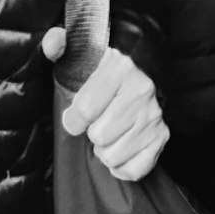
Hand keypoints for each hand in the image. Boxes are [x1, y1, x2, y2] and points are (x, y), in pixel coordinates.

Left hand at [42, 28, 168, 181]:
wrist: (140, 71)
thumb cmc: (102, 68)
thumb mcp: (79, 50)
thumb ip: (57, 43)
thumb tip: (52, 44)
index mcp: (120, 68)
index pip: (86, 109)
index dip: (73, 119)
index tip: (74, 117)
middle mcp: (142, 91)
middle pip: (99, 135)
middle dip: (91, 132)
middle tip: (97, 121)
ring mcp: (154, 116)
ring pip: (114, 155)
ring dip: (105, 149)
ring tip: (108, 132)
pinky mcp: (161, 137)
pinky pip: (134, 170)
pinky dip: (122, 165)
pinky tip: (119, 147)